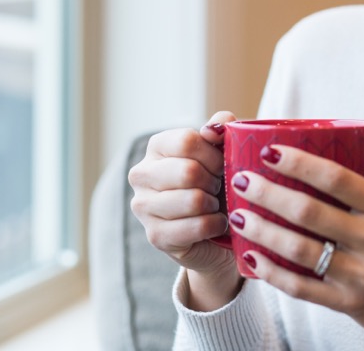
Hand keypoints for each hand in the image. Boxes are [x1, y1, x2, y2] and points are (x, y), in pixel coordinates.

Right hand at [128, 111, 242, 309]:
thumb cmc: (217, 182)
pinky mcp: (155, 235)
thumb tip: (213, 129)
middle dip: (215, 181)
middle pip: (188, 171)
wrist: (216, 229)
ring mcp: (143, 206)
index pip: (187, 141)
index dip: (214, 155)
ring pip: (193, 200)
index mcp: (156, 146)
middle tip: (218, 188)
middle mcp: (141, 174)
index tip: (221, 165)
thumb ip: (221, 128)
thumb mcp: (222, 150)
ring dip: (215, 205)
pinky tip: (216, 223)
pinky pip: (197, 226)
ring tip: (214, 205)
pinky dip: (215, 225)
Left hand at [226, 119, 363, 349]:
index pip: (338, 180)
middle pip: (310, 213)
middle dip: (268, 194)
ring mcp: (360, 275)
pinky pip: (301, 288)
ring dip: (262, 231)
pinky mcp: (346, 303)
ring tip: (236, 214)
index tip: (268, 151)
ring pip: (299, 251)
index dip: (300, 163)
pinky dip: (271, 273)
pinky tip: (249, 255)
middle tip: (240, 179)